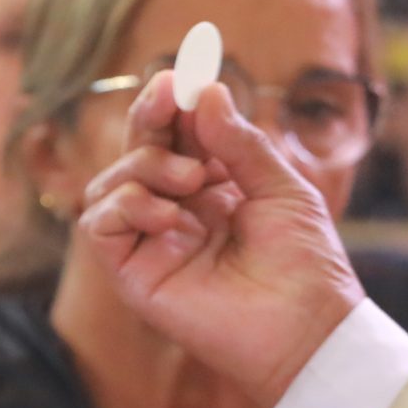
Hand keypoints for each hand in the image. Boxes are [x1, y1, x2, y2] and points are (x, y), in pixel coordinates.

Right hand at [78, 71, 367, 407]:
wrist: (306, 329)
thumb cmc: (304, 263)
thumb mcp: (281, 187)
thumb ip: (240, 142)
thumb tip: (204, 91)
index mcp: (211, 190)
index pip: (174, 137)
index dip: (169, 105)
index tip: (179, 79)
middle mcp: (175, 213)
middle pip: (137, 152)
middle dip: (150, 118)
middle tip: (169, 97)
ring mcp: (152, 244)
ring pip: (110, 184)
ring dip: (145, 166)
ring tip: (192, 181)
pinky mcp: (135, 275)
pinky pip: (101, 226)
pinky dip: (127, 205)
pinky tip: (170, 214)